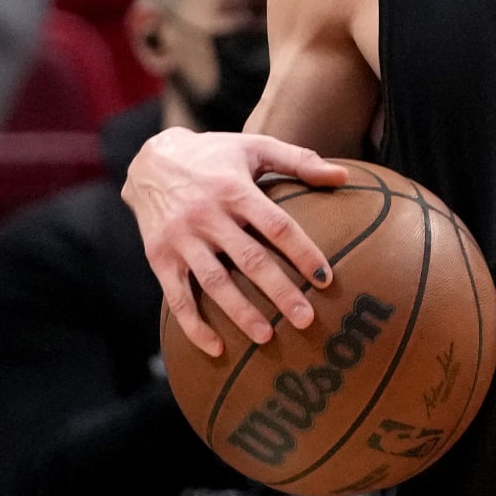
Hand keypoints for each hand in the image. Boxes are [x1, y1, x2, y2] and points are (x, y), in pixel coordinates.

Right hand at [122, 127, 349, 356]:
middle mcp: (207, 215)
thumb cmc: (214, 154)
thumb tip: (344, 176)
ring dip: (240, 313)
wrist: (150, 159)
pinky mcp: (159, 256)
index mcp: (235, 190)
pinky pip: (176, 296)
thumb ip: (300, 160)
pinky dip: (194, 325)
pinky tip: (217, 348)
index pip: (276, 226)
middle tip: (305, 319)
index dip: (302, 252)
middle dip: (279, 291)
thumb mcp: (255, 147)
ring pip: (214, 282)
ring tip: (267, 337)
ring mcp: (181, 238)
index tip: (326, 278)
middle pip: (249, 259)